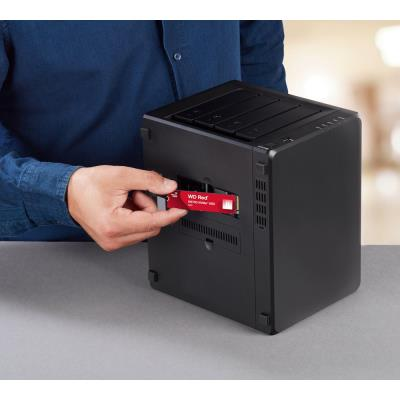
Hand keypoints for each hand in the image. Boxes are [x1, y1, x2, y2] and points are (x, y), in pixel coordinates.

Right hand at [67, 165, 186, 250]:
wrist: (69, 193)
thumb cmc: (88, 185)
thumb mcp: (121, 175)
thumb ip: (149, 180)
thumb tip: (169, 187)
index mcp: (114, 225)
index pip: (153, 222)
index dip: (171, 214)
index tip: (182, 209)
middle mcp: (114, 239)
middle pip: (151, 226)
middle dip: (149, 207)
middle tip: (135, 193)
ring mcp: (113, 242)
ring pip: (145, 229)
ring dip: (142, 212)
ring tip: (125, 200)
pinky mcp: (113, 242)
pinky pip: (136, 231)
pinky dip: (135, 217)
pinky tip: (123, 207)